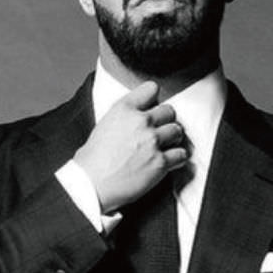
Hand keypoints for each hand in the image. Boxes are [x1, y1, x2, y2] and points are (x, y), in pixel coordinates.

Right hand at [74, 81, 187, 212]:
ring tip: (166, 146)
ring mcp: (153, 141)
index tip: (152, 108)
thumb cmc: (92, 160)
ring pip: (177, 131)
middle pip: (169, 111)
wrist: (91, 184)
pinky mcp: (161, 162)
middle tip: (160, 132)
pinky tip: (170, 161)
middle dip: (166, 121)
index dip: (153, 99)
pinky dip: (178, 158)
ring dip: (173, 139)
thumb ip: (123, 117)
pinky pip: (181, 154)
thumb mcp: (103, 125)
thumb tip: (135, 119)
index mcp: (124, 109)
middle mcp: (141, 121)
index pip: (151, 88)